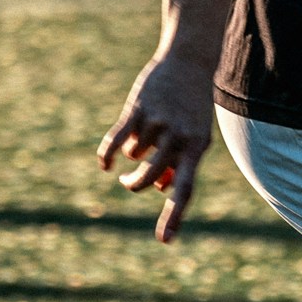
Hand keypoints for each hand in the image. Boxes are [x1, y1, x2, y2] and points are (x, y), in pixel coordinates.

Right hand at [97, 53, 216, 240]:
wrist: (189, 61)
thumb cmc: (192, 105)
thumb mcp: (195, 134)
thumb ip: (180, 162)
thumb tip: (163, 188)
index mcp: (197, 149)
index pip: (185, 189)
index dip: (174, 216)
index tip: (163, 241)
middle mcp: (179, 138)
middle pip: (149, 178)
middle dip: (135, 183)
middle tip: (129, 181)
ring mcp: (158, 122)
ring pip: (133, 155)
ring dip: (131, 155)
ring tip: (138, 141)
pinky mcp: (138, 109)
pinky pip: (117, 140)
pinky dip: (108, 153)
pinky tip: (105, 163)